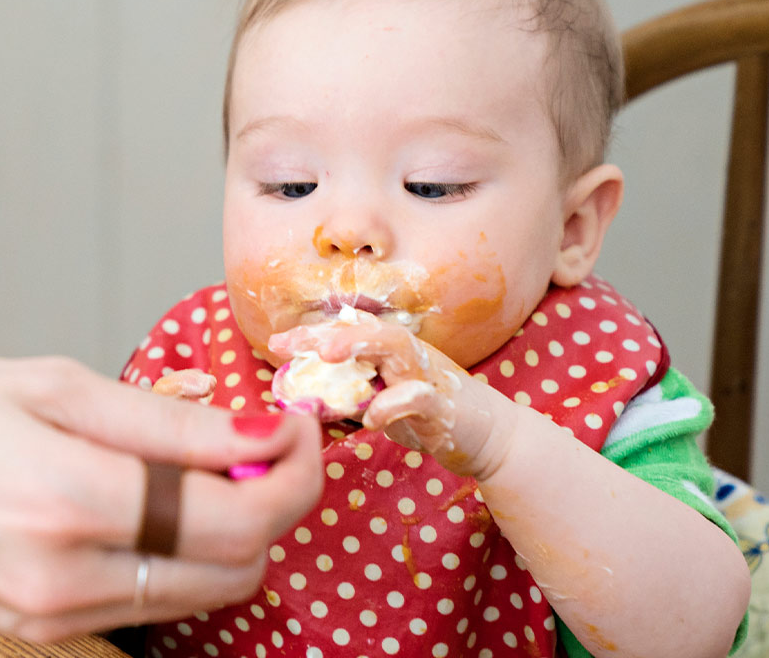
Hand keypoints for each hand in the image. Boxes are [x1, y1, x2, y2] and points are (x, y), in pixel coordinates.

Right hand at [0, 356, 322, 642]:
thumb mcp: (34, 383)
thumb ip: (160, 419)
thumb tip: (257, 435)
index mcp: (71, 496)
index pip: (243, 512)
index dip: (296, 469)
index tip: (296, 425)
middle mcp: (68, 573)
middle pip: (239, 565)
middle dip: (269, 502)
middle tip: (251, 441)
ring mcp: (52, 614)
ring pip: (200, 593)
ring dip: (224, 534)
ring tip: (188, 467)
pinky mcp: (36, 630)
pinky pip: (144, 603)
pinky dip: (171, 558)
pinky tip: (138, 503)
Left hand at [268, 319, 517, 477]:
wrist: (491, 438)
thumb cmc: (431, 415)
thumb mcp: (382, 402)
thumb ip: (351, 393)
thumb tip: (307, 392)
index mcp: (392, 353)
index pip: (348, 333)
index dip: (311, 335)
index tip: (276, 343)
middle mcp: (409, 355)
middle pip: (367, 329)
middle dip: (326, 334)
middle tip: (289, 344)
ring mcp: (429, 376)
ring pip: (396, 346)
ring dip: (361, 346)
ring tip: (328, 356)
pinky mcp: (445, 405)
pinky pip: (419, 396)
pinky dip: (394, 404)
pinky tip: (371, 419)